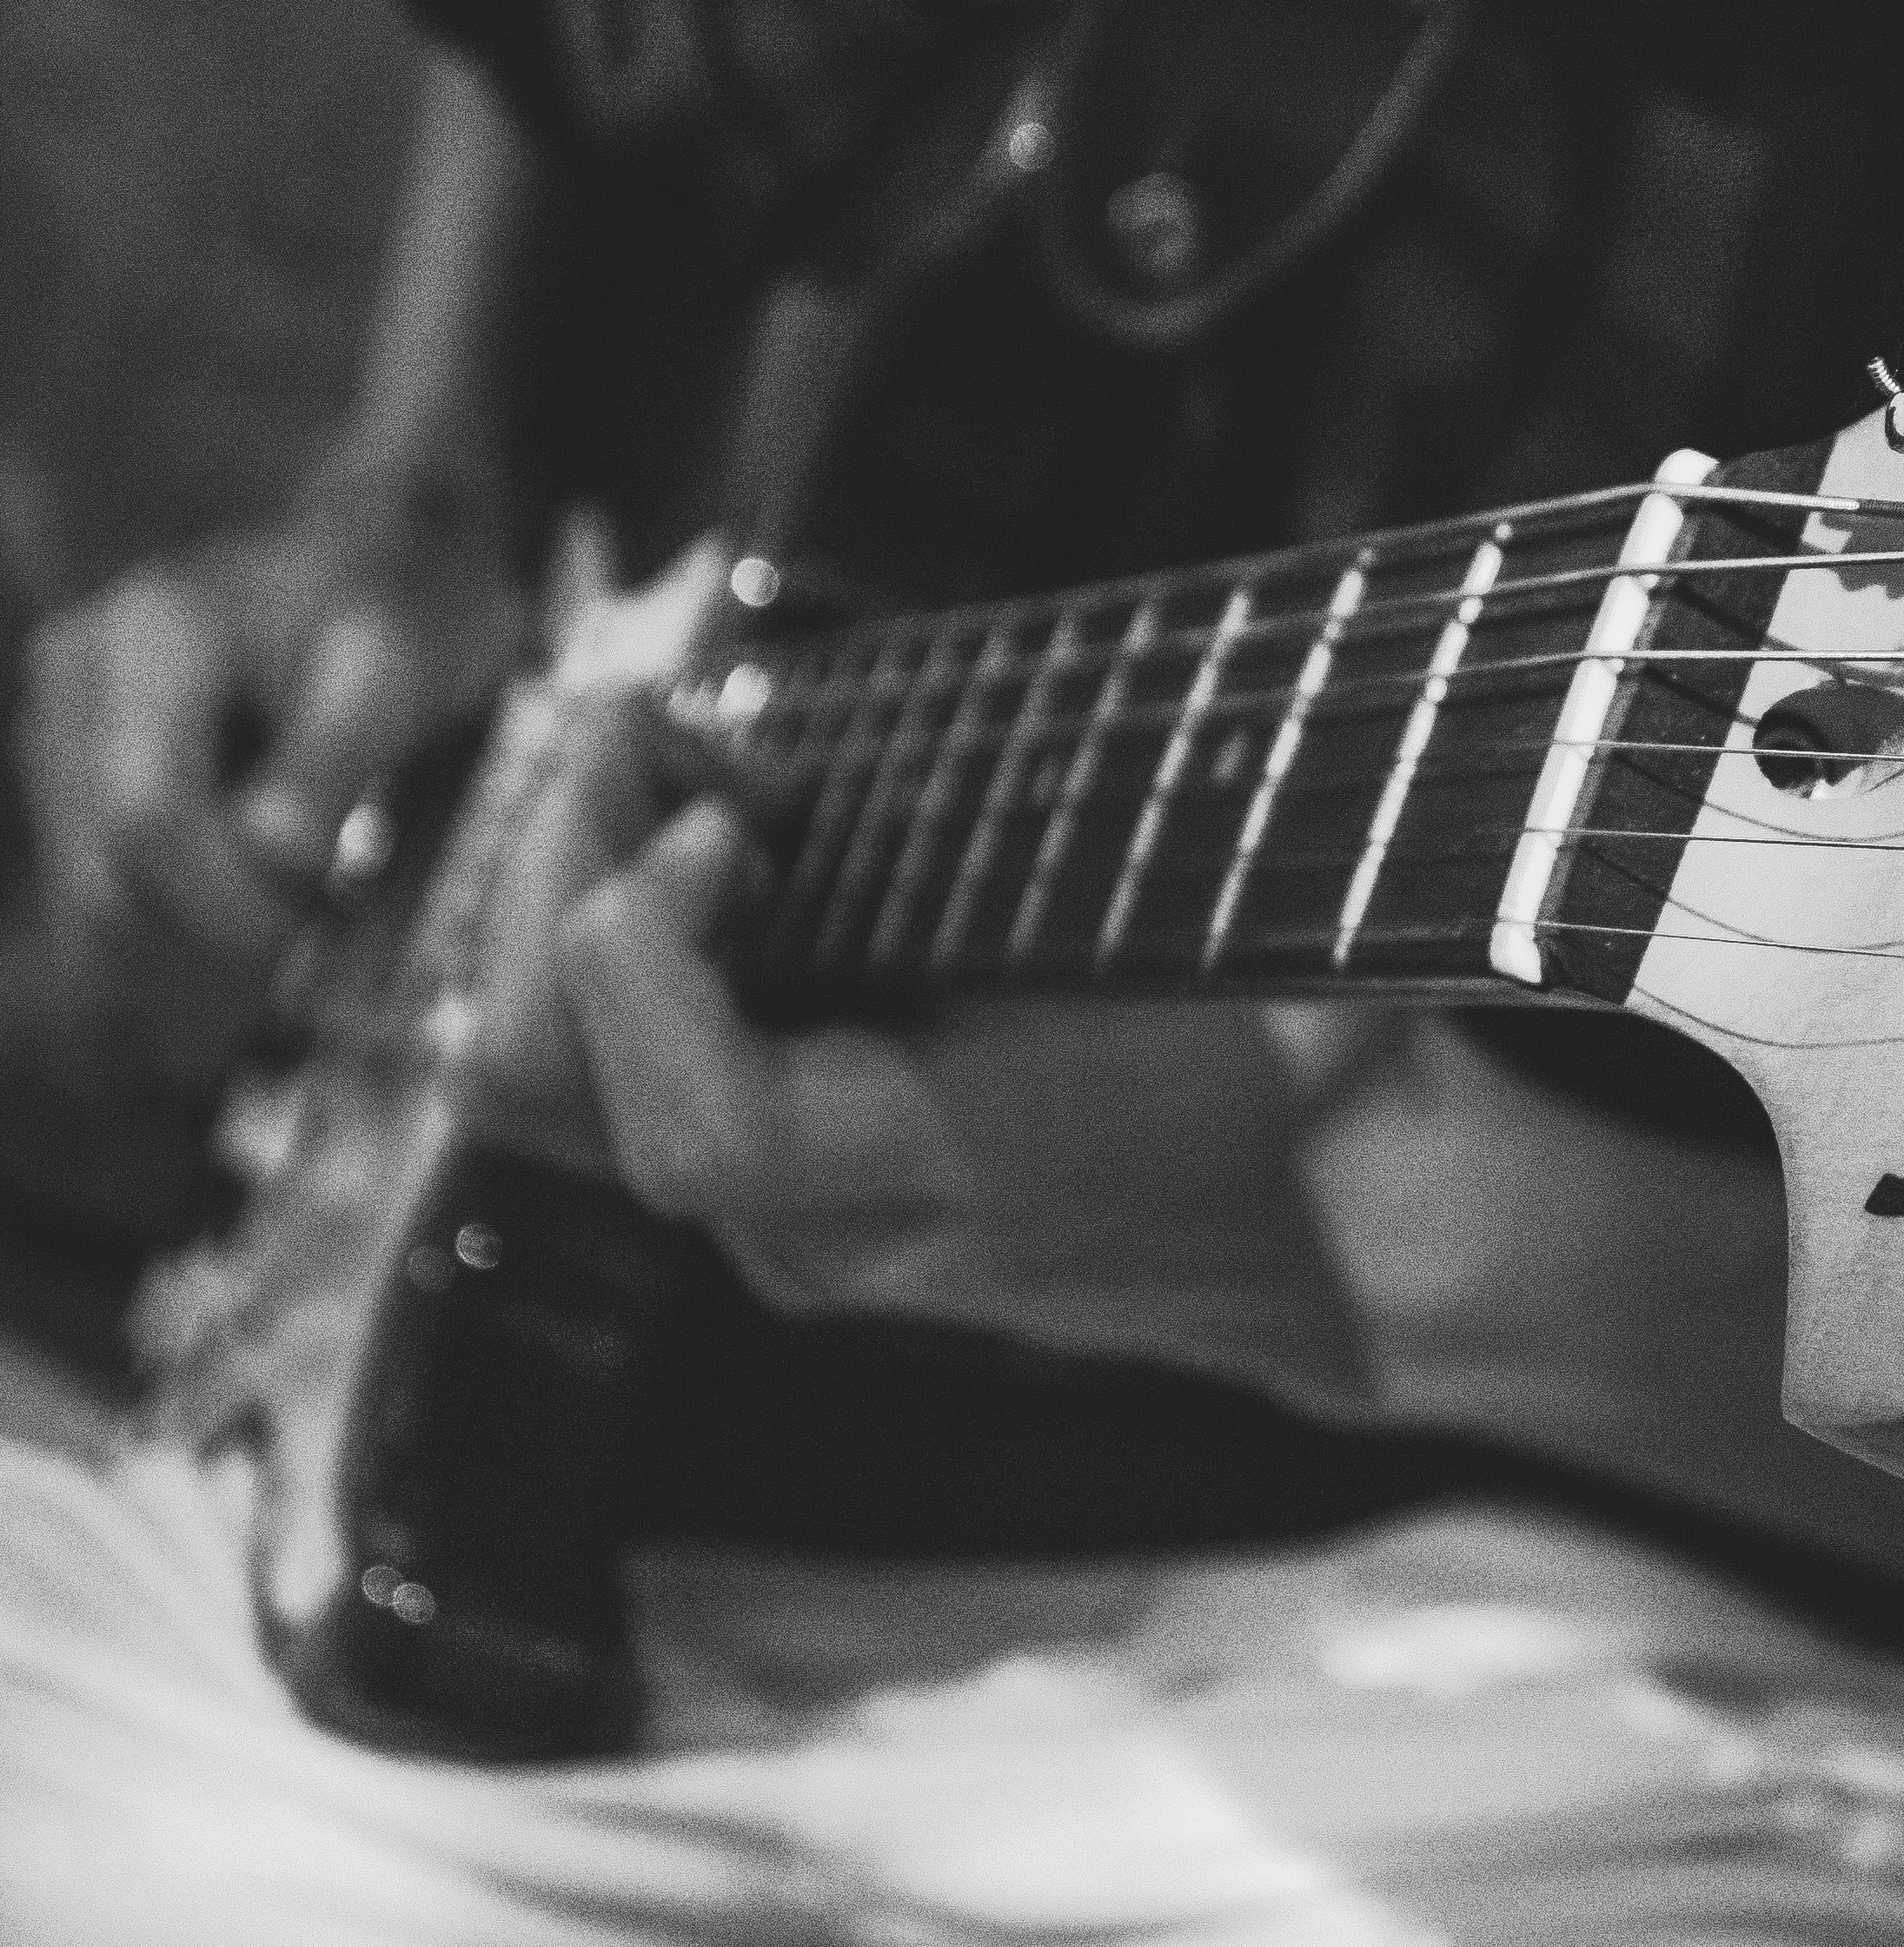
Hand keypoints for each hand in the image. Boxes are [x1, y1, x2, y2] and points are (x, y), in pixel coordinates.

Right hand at [16, 475, 523, 1085]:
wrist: (370, 570)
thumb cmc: (395, 612)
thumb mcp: (393, 673)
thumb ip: (329, 760)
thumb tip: (270, 855)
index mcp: (155, 633)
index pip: (145, 813)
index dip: (221, 903)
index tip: (308, 929)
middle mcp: (76, 675)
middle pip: (103, 879)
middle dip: (211, 934)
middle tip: (315, 924)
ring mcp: (56, 729)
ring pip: (91, 908)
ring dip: (192, 946)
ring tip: (293, 908)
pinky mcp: (62, 784)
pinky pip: (93, 905)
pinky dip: (169, 936)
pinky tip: (246, 908)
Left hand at [499, 768, 1377, 1405]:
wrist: (1319, 1227)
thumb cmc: (1267, 1065)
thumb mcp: (1173, 929)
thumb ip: (1002, 846)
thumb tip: (814, 714)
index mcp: (934, 1181)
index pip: (704, 1132)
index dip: (661, 952)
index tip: (737, 815)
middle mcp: (816, 1232)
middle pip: (540, 1093)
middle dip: (552, 872)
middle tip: (642, 732)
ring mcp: (776, 1222)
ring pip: (541, 1080)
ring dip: (554, 894)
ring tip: (648, 766)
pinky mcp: (770, 1189)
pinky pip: (600, 1066)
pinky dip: (603, 934)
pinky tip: (687, 837)